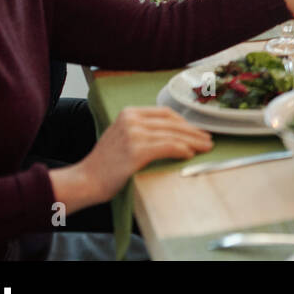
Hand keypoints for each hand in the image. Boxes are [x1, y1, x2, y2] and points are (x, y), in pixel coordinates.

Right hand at [54, 107, 212, 208]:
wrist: (85, 180)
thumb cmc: (106, 164)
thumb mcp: (122, 137)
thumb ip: (143, 130)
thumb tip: (175, 133)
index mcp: (129, 113)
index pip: (165, 113)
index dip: (185, 122)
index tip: (197, 130)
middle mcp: (132, 120)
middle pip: (172, 123)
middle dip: (193, 132)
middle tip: (208, 139)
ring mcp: (134, 134)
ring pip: (173, 135)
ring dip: (193, 142)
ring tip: (205, 148)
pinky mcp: (136, 150)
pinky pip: (167, 147)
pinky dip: (181, 150)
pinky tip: (189, 154)